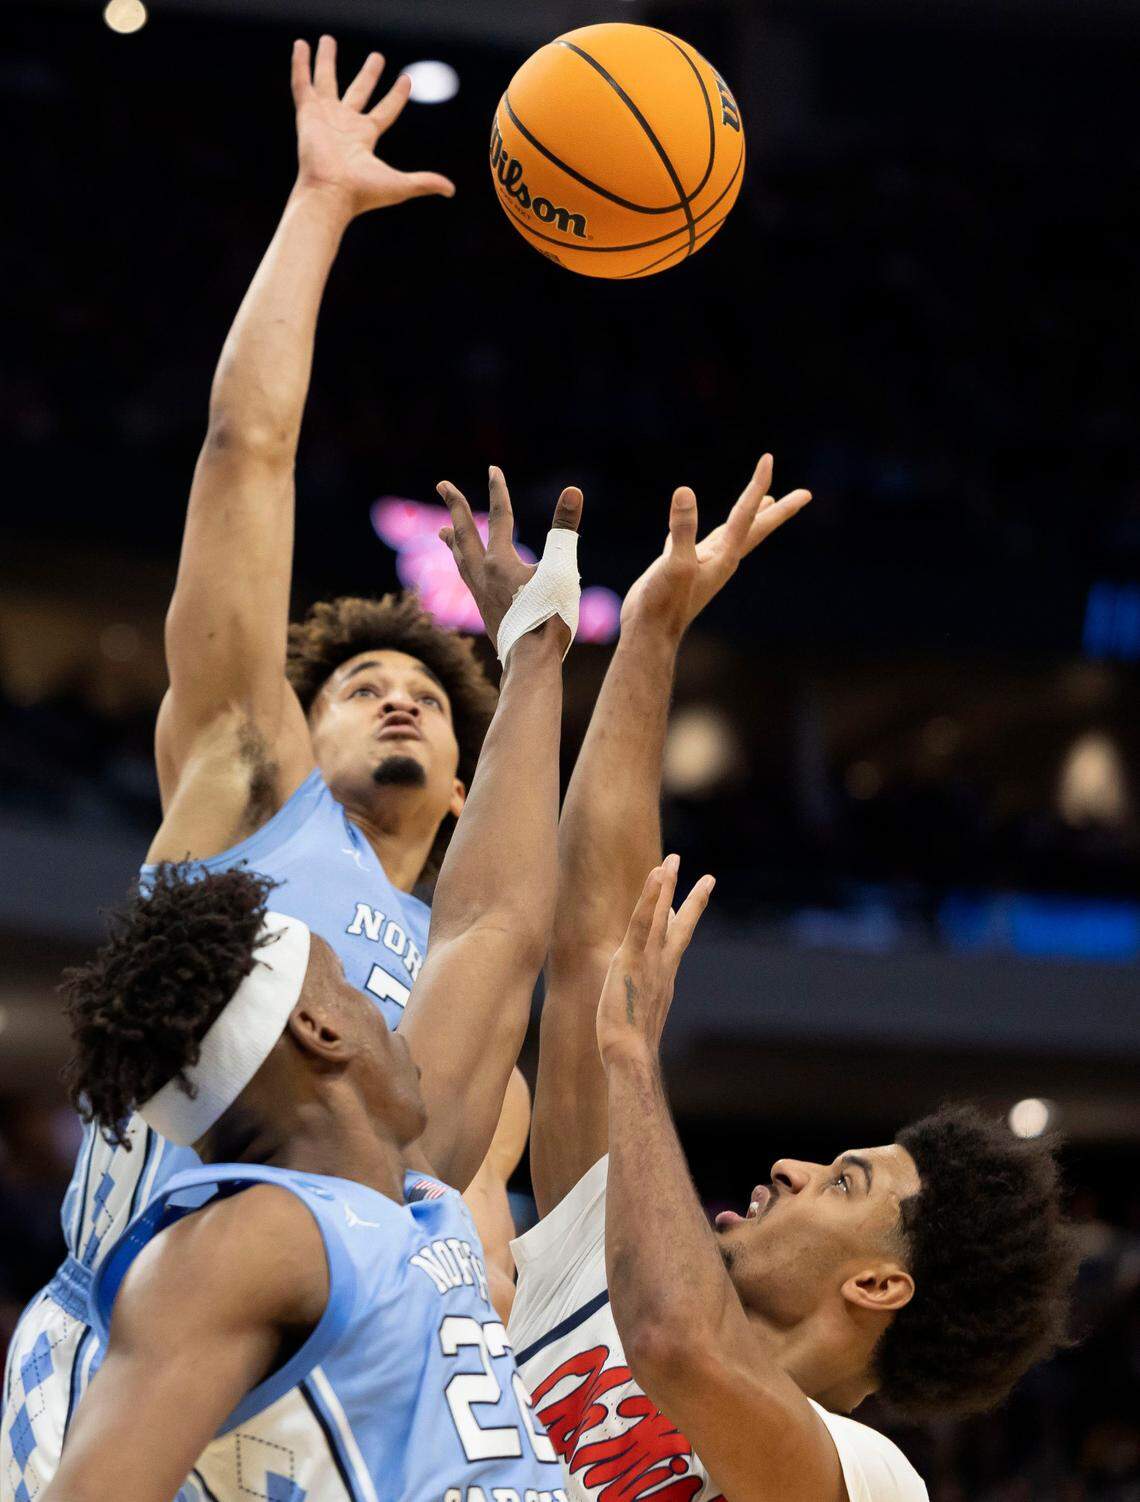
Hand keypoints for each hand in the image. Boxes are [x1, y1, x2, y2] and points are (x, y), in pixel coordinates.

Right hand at [291, 37, 454, 217]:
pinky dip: (300, 64)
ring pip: (326, 81)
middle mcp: (345, 125)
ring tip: (327, 39)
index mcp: (365, 138)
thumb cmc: (362, 194)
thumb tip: (451, 190)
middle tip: (377, 57)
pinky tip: (301, 45)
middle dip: (368, 74)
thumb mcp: (400, 185)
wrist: (331, 194)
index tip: (406, 79)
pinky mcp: (307, 114)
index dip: (396, 96)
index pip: (386, 111)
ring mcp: (325, 118)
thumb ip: (424, 182)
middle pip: (359, 92)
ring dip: (326, 60)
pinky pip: (302, 83)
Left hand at [436, 468, 582, 650]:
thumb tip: (573, 491)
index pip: (499, 516)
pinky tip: (468, 573)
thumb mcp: (562, 568)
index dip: (498, 490)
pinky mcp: (484, 611)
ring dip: (453, 540)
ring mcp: (480, 594)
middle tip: (443, 485)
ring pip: (461, 559)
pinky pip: (467, 579)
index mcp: (500, 561)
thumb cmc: (550, 616)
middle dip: (456, 506)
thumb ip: (565, 529)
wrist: (531, 661)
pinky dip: (463, 566)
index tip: (493, 470)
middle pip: (465, 532)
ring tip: (443, 531)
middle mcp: (483, 574)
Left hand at [596, 855, 713, 1066]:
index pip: (674, 943)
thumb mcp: (638, 1016)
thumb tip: (639, 998)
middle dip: (693, 900)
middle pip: (682, 925)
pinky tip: (657, 874)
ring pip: (661, 916)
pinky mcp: (633, 957)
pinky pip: (643, 920)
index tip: (682, 906)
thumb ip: (642, 1003)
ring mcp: (650, 960)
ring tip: (673, 860)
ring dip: (668, 885)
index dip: (680, 921)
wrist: (632, 1055)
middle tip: (708, 877)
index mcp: (663, 978)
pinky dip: (651, 896)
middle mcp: (663, 965)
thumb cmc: (629, 1045)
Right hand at [620, 456, 810, 639]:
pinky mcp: (682, 568)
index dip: (758, 485)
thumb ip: (682, 529)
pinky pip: (696, 540)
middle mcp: (720, 559)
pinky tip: (688, 522)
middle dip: (779, 510)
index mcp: (724, 556)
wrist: (649, 634)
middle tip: (805, 494)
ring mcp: (702, 564)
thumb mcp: (675, 563)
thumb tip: (685, 491)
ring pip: (732, 532)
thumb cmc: (663, 605)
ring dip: (750, 515)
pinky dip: (698, 527)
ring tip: (764, 500)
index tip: (768, 459)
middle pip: (756, 527)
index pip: (747, 514)